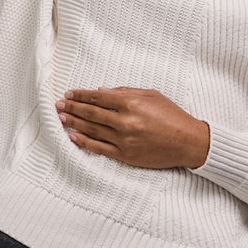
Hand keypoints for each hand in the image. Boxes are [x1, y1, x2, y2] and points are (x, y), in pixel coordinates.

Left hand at [55, 87, 209, 168]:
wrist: (189, 143)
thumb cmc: (173, 116)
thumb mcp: (152, 95)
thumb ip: (125, 92)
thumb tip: (101, 91)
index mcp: (132, 104)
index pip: (99, 98)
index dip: (82, 95)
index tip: (70, 93)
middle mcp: (126, 122)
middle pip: (91, 114)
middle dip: (73, 108)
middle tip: (59, 104)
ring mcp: (125, 140)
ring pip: (92, 130)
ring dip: (74, 123)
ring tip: (61, 118)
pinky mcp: (126, 156)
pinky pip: (99, 148)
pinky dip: (84, 142)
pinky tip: (73, 137)